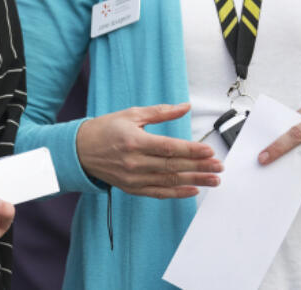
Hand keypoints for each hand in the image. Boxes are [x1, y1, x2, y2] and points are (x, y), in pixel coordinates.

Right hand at [76, 103, 221, 198]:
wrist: (81, 150)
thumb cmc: (106, 129)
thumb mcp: (132, 114)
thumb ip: (160, 112)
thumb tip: (185, 107)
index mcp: (134, 141)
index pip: (168, 148)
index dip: (191, 150)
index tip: (209, 151)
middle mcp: (134, 162)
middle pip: (172, 166)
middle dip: (199, 167)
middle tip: (219, 167)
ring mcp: (133, 178)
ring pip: (169, 181)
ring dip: (194, 181)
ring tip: (214, 180)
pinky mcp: (132, 188)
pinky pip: (158, 193)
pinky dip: (177, 193)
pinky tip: (193, 190)